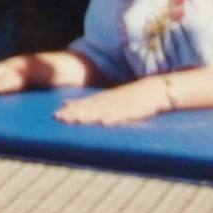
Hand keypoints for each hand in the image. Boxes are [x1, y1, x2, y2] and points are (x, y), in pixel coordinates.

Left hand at [55, 75, 175, 124]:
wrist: (156, 89)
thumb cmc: (132, 95)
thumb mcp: (109, 97)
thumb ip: (91, 101)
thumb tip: (67, 103)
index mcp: (104, 98)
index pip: (84, 103)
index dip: (71, 109)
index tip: (56, 115)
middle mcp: (110, 101)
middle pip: (90, 107)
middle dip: (75, 113)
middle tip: (61, 118)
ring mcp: (121, 105)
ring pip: (102, 111)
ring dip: (90, 115)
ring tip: (77, 120)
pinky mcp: (133, 110)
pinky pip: (122, 115)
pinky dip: (113, 118)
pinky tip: (104, 122)